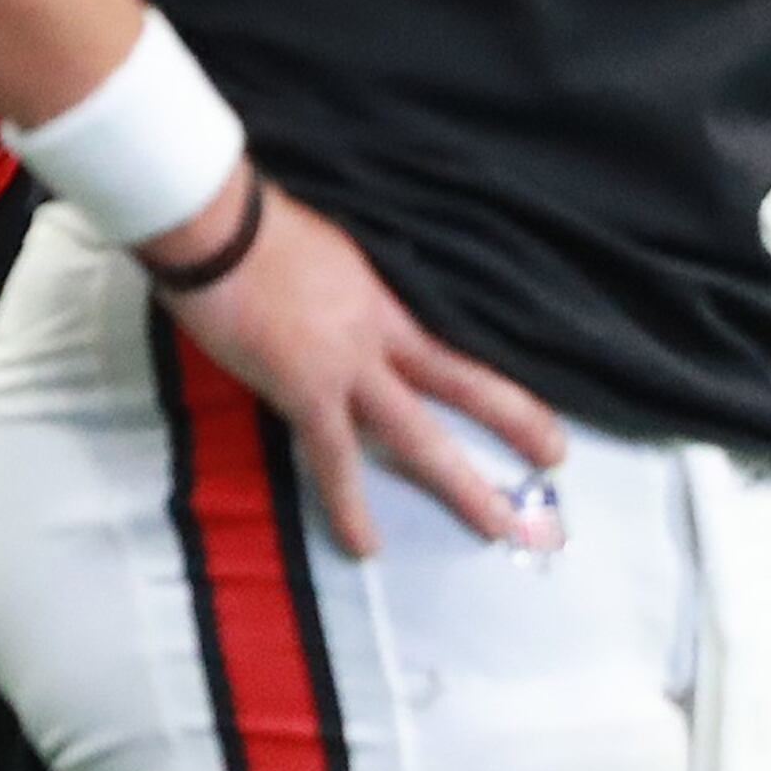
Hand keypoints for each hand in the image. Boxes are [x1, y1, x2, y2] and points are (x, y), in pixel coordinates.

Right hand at [146, 168, 564, 558]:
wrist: (213, 226)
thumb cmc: (247, 225)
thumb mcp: (317, 250)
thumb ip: (336, 285)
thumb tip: (334, 301)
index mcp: (381, 297)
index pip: (450, 340)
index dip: (489, 367)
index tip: (523, 388)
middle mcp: (378, 333)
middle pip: (462, 382)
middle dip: (514, 421)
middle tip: (558, 456)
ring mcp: (347, 365)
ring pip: (418, 433)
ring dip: (462, 482)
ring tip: (499, 526)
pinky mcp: (306, 390)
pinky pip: (334, 459)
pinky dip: (349, 505)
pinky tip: (364, 546)